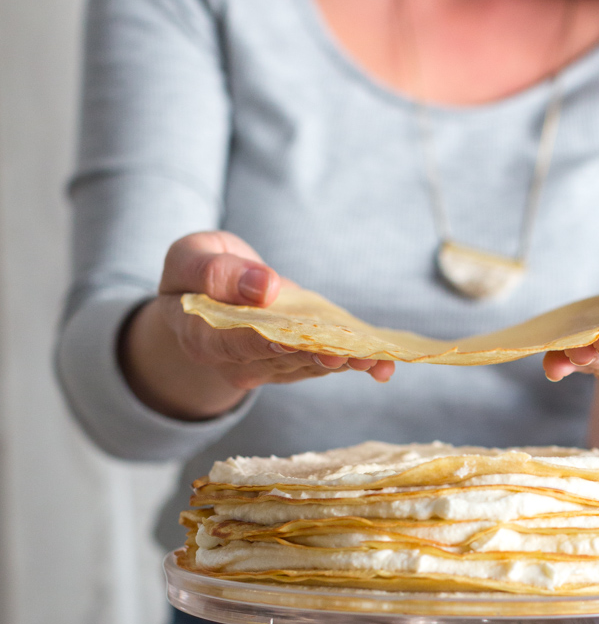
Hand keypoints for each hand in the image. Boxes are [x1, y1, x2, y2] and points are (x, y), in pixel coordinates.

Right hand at [120, 231, 394, 419]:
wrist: (204, 295)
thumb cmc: (194, 271)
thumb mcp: (190, 257)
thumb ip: (216, 271)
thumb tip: (264, 286)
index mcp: (201, 335)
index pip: (232, 342)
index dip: (262, 342)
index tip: (290, 339)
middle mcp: (236, 360)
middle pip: (278, 360)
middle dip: (315, 356)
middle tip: (347, 354)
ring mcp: (267, 365)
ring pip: (306, 364)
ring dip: (343, 361)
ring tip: (374, 358)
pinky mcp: (294, 360)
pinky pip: (322, 362)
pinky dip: (354, 362)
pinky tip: (383, 366)